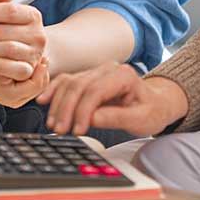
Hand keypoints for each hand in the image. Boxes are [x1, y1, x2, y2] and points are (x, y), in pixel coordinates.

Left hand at [0, 0, 47, 81]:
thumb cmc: (7, 25)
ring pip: (7, 49)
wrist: (21, 47)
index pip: (9, 10)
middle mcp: (38, 34)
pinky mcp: (29, 69)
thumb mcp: (4, 7)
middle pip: (2, 31)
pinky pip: (14, 69)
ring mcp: (35, 53)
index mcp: (32, 14)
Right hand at [37, 62, 188, 136]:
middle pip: (79, 85)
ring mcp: (96, 72)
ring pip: (69, 83)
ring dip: (58, 104)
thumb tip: (92, 118)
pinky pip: (66, 81)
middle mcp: (108, 69)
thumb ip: (117, 117)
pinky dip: (54, 90)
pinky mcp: (88, 78)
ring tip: (54, 125)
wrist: (155, 103)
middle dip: (66, 109)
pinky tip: (44, 101)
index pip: (96, 90)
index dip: (83, 111)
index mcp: (123, 75)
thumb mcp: (141, 119)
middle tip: (60, 130)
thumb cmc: (150, 111)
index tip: (77, 130)